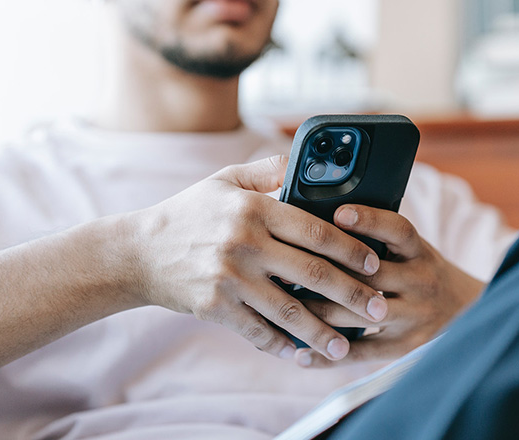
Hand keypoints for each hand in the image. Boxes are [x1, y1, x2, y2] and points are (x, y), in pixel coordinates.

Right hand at [125, 156, 387, 361]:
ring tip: (348, 347)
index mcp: (254, 208)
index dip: (352, 249)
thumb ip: (269, 170)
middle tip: (381, 310)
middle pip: (313, 274)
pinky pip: (257, 332)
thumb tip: (309, 162)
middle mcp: (245, 242)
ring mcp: (229, 278)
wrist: (138, 252)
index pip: (316, 230)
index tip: (375, 263)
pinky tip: (303, 355)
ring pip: (289, 311)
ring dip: (323, 333)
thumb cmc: (189, 213)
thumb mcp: (225, 180)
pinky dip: (282, 346)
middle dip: (353, 295)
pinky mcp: (215, 308)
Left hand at [295, 204, 484, 367]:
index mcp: (421, 252)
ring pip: (358, 315)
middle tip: (284, 266)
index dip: (369, 219)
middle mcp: (421, 282)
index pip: (398, 230)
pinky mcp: (405, 348)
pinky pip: (362, 353)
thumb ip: (381, 238)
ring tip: (281, 307)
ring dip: (316, 312)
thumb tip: (327, 217)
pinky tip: (300, 354)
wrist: (470, 312)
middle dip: (324, 272)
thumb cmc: (424, 272)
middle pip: (369, 276)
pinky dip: (328, 356)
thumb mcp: (414, 250)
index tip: (337, 213)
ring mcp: (414, 317)